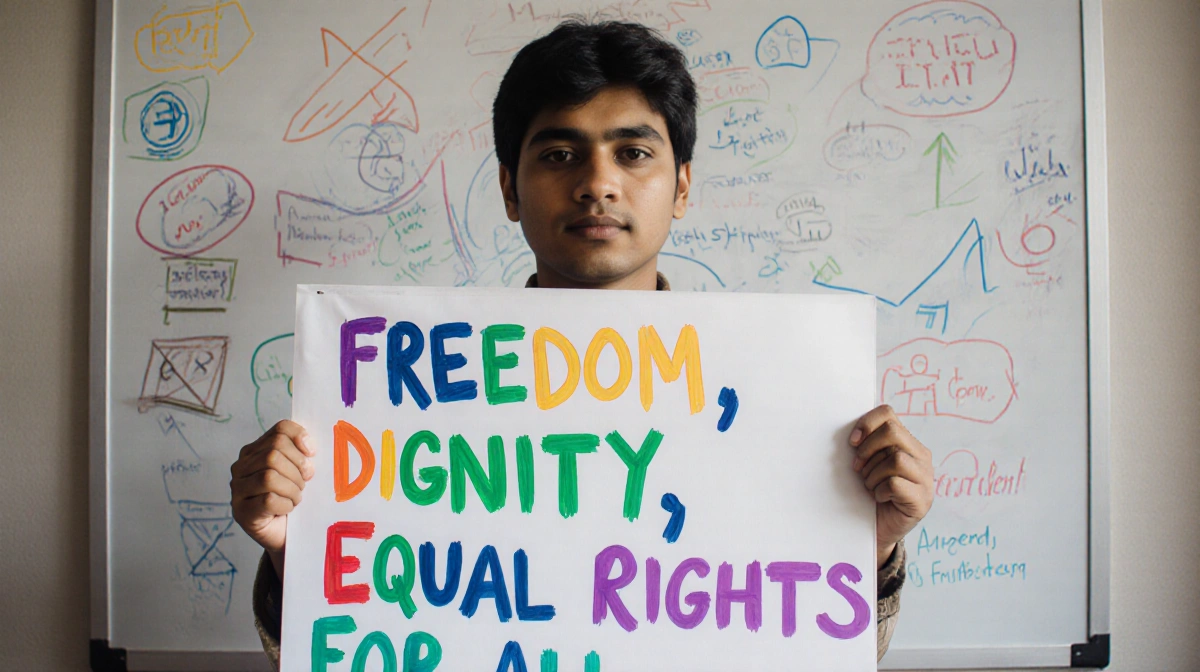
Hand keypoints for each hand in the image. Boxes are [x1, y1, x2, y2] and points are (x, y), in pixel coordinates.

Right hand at [230, 420, 316, 576]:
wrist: (285, 534)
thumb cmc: (291, 498)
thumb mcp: (298, 471)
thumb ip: (300, 454)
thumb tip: (309, 448)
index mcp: (255, 450)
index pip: (280, 430)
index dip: (300, 438)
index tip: (312, 454)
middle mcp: (241, 466)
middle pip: (274, 453)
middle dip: (297, 469)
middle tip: (304, 484)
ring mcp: (238, 489)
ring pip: (269, 476)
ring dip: (292, 489)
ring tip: (295, 498)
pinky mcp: (242, 511)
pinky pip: (268, 500)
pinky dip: (285, 505)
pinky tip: (287, 509)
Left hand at [849, 405, 933, 568]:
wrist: (879, 529)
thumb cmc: (871, 493)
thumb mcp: (869, 463)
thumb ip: (868, 444)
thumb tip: (854, 434)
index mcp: (908, 442)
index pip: (888, 414)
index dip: (867, 423)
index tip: (852, 442)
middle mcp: (922, 457)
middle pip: (892, 432)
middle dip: (868, 449)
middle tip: (858, 468)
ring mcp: (926, 479)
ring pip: (895, 459)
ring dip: (873, 474)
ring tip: (871, 486)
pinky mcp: (922, 500)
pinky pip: (895, 483)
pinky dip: (880, 491)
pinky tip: (879, 498)